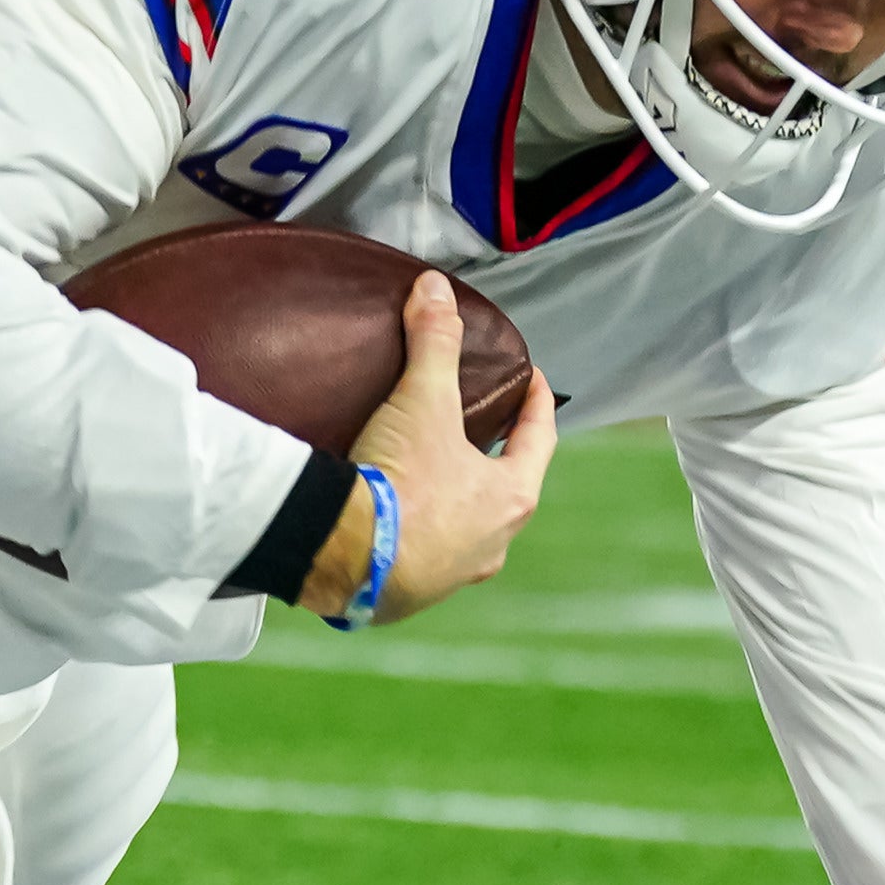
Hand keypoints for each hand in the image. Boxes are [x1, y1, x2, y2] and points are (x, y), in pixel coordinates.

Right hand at [304, 273, 550, 623]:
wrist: (346, 557)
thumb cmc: (402, 482)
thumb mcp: (421, 401)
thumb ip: (433, 342)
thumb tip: (436, 288)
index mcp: (511, 497)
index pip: (538, 440)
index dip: (535, 404)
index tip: (532, 381)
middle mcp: (493, 544)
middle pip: (505, 488)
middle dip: (494, 456)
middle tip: (478, 426)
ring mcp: (454, 576)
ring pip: (467, 530)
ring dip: (455, 502)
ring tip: (430, 472)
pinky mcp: (411, 596)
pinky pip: (423, 557)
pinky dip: (415, 533)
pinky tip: (392, 518)